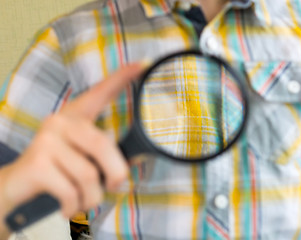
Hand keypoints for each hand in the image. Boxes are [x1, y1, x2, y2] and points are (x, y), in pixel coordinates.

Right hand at [0, 63, 144, 225]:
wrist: (15, 188)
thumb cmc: (57, 172)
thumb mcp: (82, 158)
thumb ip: (103, 156)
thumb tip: (130, 166)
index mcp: (75, 117)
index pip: (101, 92)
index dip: (122, 78)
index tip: (143, 64)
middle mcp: (60, 122)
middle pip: (103, 145)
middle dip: (116, 173)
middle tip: (116, 186)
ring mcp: (47, 141)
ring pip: (89, 175)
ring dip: (92, 197)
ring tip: (83, 200)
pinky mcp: (37, 163)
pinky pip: (72, 191)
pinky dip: (75, 206)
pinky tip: (67, 206)